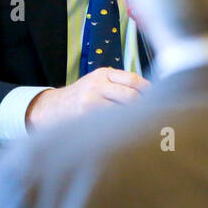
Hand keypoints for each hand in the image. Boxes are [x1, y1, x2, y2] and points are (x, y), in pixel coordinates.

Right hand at [25, 68, 150, 130]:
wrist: (49, 108)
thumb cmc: (82, 97)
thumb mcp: (98, 83)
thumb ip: (120, 85)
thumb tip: (153, 95)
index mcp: (103, 75)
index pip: (134, 80)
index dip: (149, 91)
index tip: (159, 99)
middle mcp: (96, 86)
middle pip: (131, 96)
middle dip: (144, 107)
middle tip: (153, 117)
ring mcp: (89, 102)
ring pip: (122, 111)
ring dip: (134, 120)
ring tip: (143, 126)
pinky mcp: (84, 118)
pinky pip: (110, 124)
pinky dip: (121, 129)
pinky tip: (126, 133)